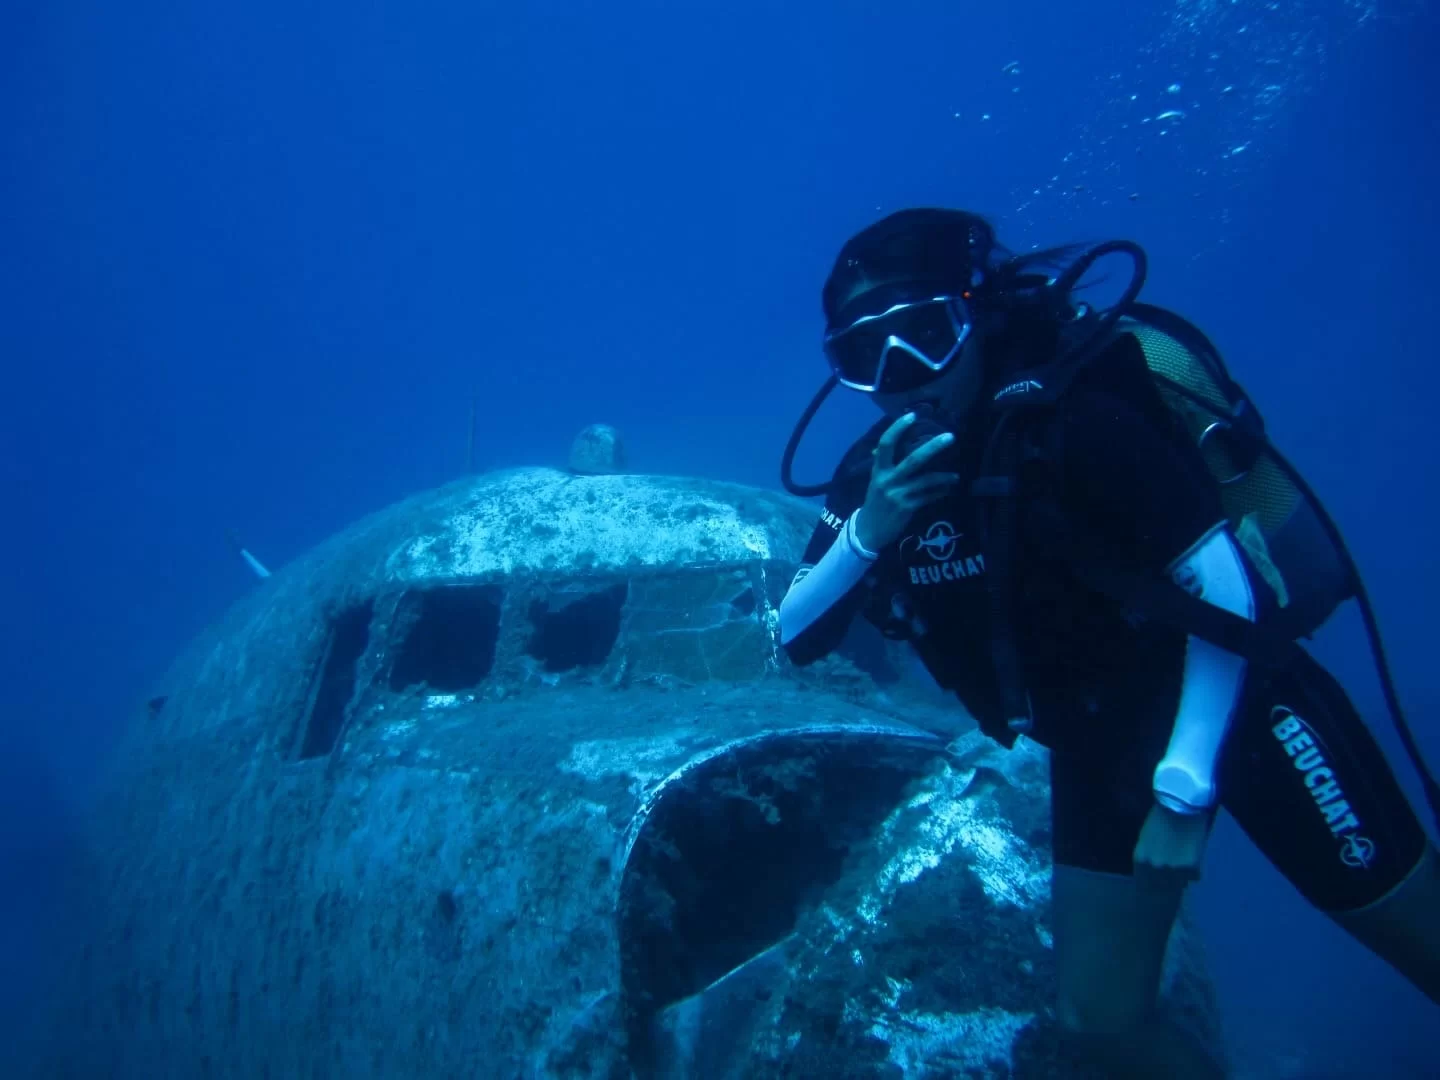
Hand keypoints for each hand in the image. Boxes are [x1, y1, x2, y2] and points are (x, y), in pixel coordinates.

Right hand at [853, 413, 960, 551]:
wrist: (869, 530)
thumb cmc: (875, 502)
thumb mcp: (876, 481)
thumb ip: (885, 465)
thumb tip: (890, 446)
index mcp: (879, 470)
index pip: (886, 444)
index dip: (898, 428)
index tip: (912, 415)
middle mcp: (888, 480)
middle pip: (913, 459)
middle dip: (934, 447)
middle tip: (950, 436)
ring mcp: (899, 494)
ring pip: (927, 480)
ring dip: (944, 477)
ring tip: (956, 476)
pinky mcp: (908, 507)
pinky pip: (929, 496)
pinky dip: (940, 492)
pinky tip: (948, 490)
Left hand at [1133, 802, 1212, 885]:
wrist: (1180, 805)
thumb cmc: (1160, 818)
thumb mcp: (1145, 838)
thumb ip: (1147, 858)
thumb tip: (1152, 876)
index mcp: (1140, 859)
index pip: (1143, 884)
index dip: (1149, 889)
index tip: (1154, 893)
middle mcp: (1154, 867)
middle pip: (1160, 887)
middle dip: (1166, 885)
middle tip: (1173, 881)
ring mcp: (1172, 869)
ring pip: (1179, 883)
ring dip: (1181, 877)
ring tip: (1184, 866)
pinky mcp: (1190, 866)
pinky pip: (1194, 875)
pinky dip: (1195, 870)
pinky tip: (1194, 858)